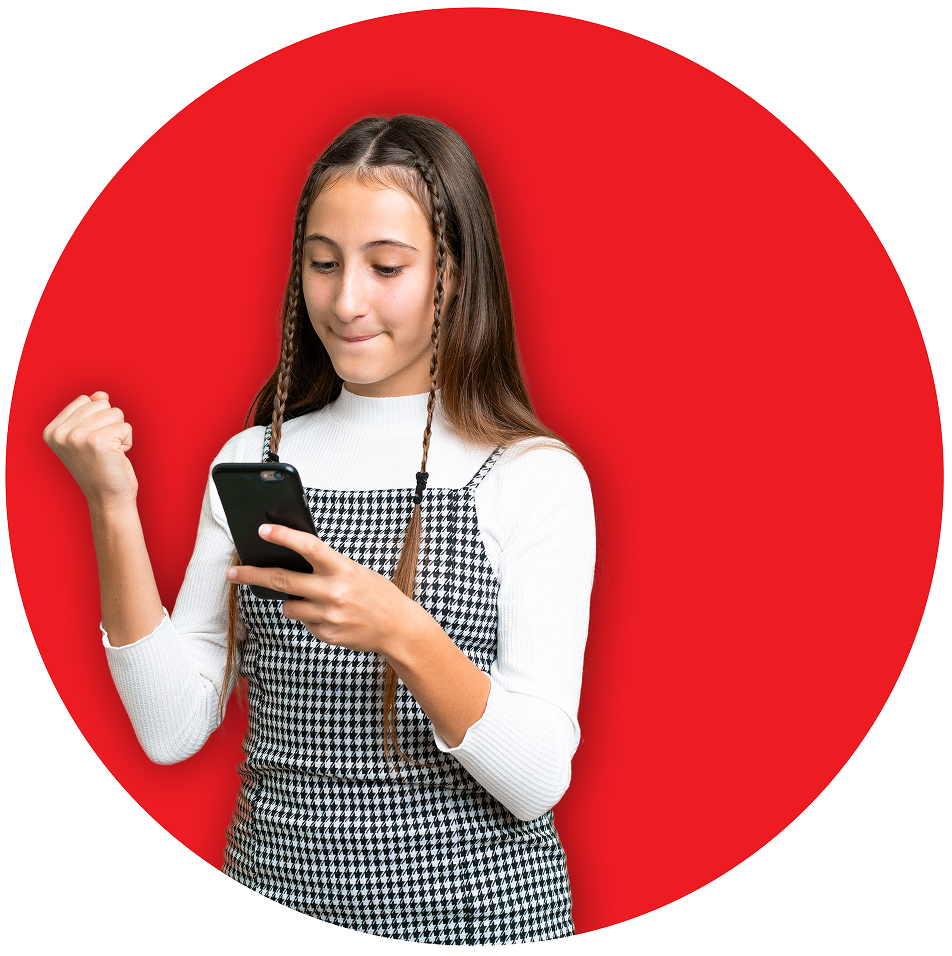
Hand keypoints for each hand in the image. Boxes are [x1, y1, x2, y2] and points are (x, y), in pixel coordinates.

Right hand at [43, 391, 137, 508]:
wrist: (107, 499)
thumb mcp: (89, 436)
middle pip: (101, 403)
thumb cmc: (101, 468)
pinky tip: (118, 456)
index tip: (91, 443)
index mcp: (52, 430)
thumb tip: (100, 394)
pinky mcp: (98, 442)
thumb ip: (91, 412)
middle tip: (103, 449)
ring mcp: (77, 437)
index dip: (96, 419)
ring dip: (120, 432)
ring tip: (110, 452)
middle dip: (110, 424)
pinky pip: (126, 426)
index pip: (84, 401)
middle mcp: (60, 433)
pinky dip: (128, 441)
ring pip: (115, 412)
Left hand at [227, 523, 426, 654]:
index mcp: (343, 568)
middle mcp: (333, 592)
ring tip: (316, 600)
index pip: (307, 547)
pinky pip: (303, 622)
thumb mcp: (355, 571)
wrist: (397, 628)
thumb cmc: (375, 593)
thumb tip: (291, 558)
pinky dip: (310, 617)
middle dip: (252, 575)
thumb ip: (326, 565)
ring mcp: (328, 616)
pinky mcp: (325, 635)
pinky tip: (330, 616)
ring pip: (288, 605)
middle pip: (281, 580)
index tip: (262, 530)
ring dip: (292, 600)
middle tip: (233, 572)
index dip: (282, 536)